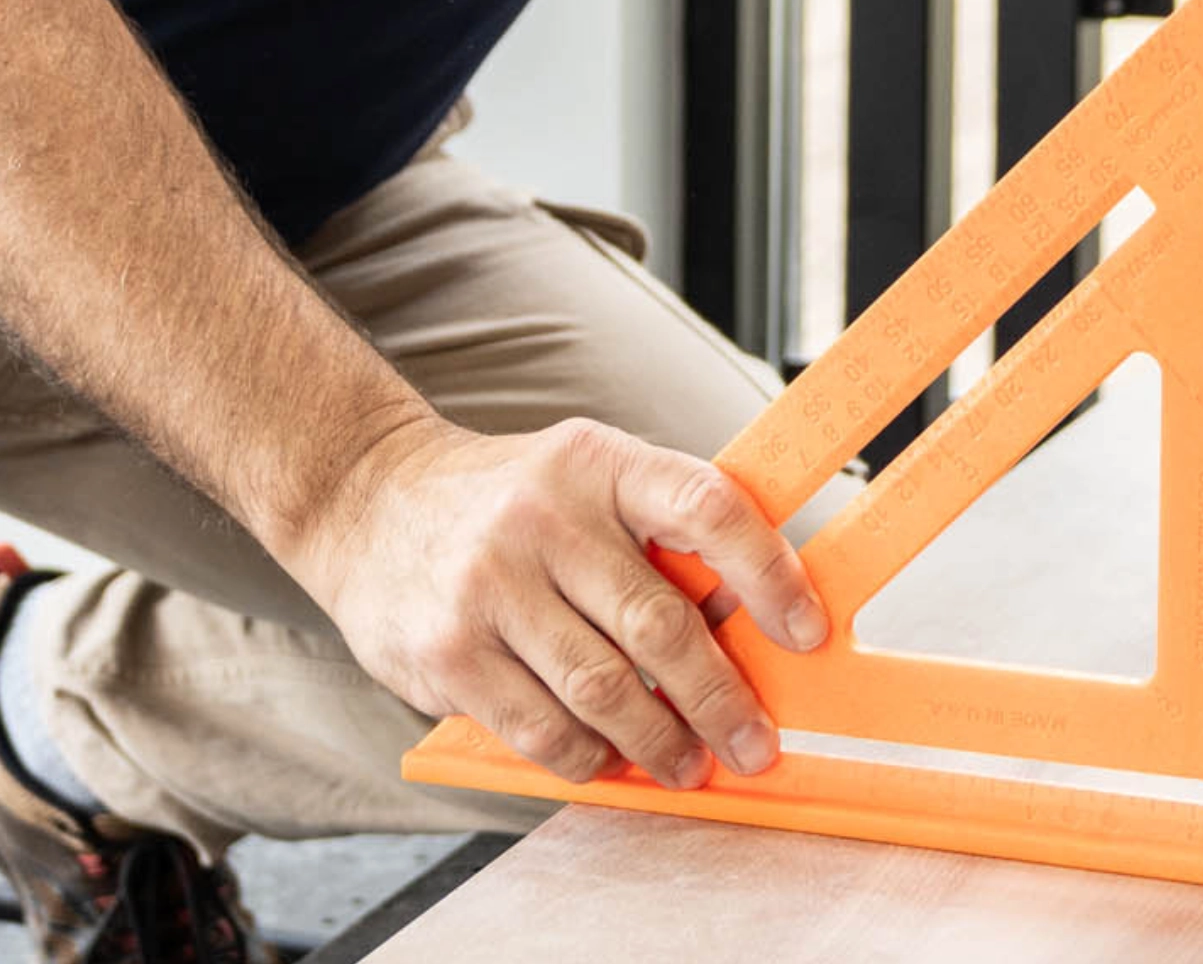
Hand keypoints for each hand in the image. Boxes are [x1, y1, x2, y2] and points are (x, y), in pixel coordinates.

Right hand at [288, 413, 826, 787]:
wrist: (370, 499)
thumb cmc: (510, 498)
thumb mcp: (590, 475)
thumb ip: (660, 530)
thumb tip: (753, 616)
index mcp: (603, 463)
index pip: (708, 508)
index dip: (769, 572)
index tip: (806, 630)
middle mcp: (547, 518)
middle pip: (660, 620)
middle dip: (720, 695)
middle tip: (754, 741)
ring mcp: (491, 585)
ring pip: (603, 687)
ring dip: (660, 740)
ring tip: (690, 764)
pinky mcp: (449, 652)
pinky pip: (539, 728)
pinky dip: (587, 757)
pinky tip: (611, 761)